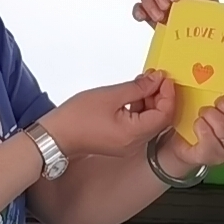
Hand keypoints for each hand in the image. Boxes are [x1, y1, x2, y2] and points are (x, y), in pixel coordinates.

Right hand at [39, 73, 175, 157]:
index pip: (165, 115)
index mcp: (134, 134)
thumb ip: (137, 88)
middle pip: (160, 119)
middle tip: (154, 77)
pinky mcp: (121, 142)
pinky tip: (132, 95)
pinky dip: (140, 109)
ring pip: (150, 122)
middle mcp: (135, 144)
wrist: (55, 136)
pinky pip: (139, 125)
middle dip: (160, 97)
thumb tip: (157, 79)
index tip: (164, 78)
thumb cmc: (77, 117)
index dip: (168, 94)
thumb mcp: (111, 95)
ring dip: (150, 102)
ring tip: (142, 83)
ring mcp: (128, 145)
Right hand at [134, 0, 217, 25]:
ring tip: (160, 18)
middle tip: (165, 7)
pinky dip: (138, 11)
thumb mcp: (211, 14)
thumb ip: (201, 9)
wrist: (204, 41)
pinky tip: (143, 17)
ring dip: (148, 1)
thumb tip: (193, 12)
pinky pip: (139, 5)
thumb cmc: (211, 26)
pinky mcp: (152, 12)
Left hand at [163, 81, 223, 170]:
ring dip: (212, 115)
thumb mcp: (221, 93)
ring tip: (205, 111)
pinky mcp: (213, 157)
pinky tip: (198, 123)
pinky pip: (209, 139)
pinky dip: (201, 126)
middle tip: (218, 100)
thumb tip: (216, 68)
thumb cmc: (209, 111)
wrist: (186, 137)